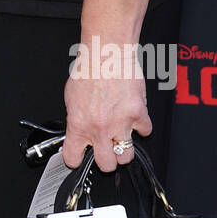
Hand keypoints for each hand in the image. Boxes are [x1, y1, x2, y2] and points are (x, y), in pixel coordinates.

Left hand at [63, 0, 155, 172]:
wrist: (106, 52)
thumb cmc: (88, 69)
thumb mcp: (71, 97)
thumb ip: (77, 118)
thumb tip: (79, 130)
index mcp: (79, 125)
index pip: (73, 158)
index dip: (75, 158)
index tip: (78, 156)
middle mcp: (99, 129)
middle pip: (107, 165)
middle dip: (106, 160)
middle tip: (106, 149)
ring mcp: (121, 124)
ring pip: (127, 156)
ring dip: (124, 148)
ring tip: (121, 136)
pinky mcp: (139, 114)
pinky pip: (145, 131)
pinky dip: (141, 126)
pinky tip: (134, 116)